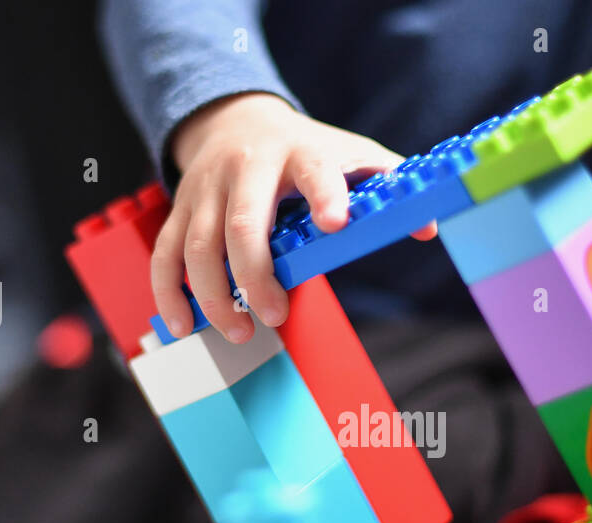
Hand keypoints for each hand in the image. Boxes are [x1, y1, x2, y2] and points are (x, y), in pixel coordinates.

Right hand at [153, 92, 434, 341]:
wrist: (235, 119)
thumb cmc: (305, 150)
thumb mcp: (351, 154)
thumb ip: (387, 185)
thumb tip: (426, 227)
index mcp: (298, 152)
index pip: (314, 171)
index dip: (325, 195)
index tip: (336, 223)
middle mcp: (245, 168)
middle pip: (243, 225)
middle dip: (256, 276)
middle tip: (275, 316)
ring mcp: (206, 191)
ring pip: (196, 246)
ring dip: (213, 296)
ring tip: (239, 333)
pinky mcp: (179, 210)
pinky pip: (164, 255)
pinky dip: (168, 294)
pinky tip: (182, 327)